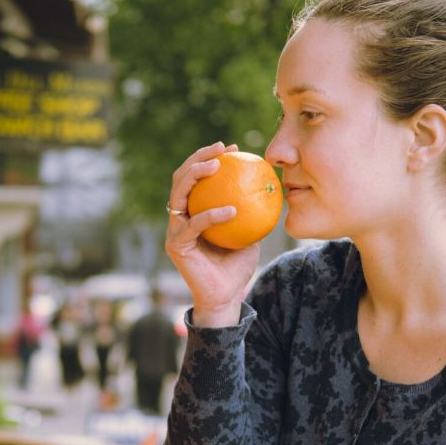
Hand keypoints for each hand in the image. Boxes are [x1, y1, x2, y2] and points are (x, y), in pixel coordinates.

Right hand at [165, 142, 259, 326]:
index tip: (233, 148)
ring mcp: (174, 230)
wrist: (225, 296)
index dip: (209, 157)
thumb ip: (252, 209)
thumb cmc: (237, 265)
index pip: (195, 177)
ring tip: (217, 166)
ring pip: (178, 194)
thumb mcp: (250, 232)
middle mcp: (179, 217)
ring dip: (195, 175)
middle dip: (198, 157)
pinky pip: (193, 225)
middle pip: (181, 177)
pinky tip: (232, 210)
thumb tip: (271, 182)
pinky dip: (211, 215)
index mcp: (192, 211)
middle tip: (222, 150)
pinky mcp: (176, 245)